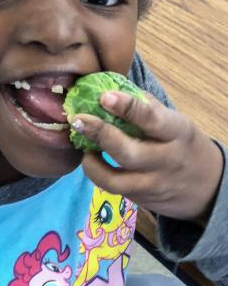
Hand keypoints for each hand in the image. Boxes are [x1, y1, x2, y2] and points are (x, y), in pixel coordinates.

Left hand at [72, 91, 223, 221]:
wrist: (207, 188)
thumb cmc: (182, 143)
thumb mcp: (175, 122)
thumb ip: (147, 106)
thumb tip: (110, 85)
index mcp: (176, 132)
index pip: (151, 119)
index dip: (127, 107)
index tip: (104, 96)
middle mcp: (165, 160)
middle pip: (128, 152)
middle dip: (100, 135)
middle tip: (78, 119)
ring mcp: (153, 184)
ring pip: (116, 181)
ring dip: (92, 164)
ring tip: (82, 147)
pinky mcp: (142, 200)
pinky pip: (114, 190)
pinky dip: (97, 174)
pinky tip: (91, 160)